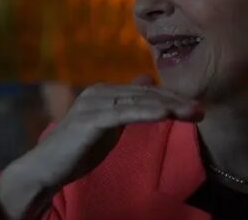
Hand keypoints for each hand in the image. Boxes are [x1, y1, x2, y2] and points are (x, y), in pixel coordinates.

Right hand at [0, 75, 202, 218]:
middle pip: (145, 95)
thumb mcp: (108, 123)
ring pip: (138, 102)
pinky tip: (165, 114)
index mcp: (105, 92)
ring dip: (169, 106)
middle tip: (201, 109)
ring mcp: (94, 103)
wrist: (46, 166)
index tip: (195, 106)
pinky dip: (146, 112)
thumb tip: (147, 80)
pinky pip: (124, 113)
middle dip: (175, 101)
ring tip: (192, 112)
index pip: (145, 93)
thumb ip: (127, 104)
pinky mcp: (90, 118)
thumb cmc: (78, 148)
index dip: (171, 98)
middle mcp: (100, 92)